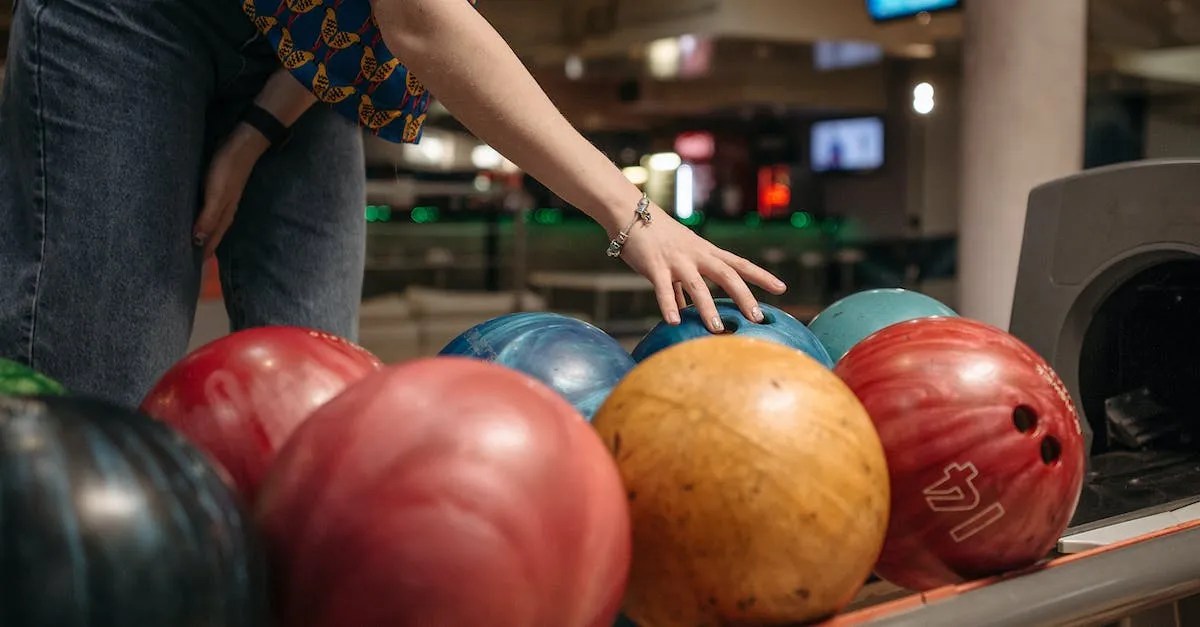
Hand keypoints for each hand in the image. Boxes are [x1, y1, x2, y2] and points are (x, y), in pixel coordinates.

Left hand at [193, 124, 269, 257]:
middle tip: (184, 261)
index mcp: (224, 216)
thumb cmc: (228, 170)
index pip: (212, 241)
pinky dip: (200, 220)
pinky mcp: (217, 191)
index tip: (188, 270)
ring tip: (187, 244)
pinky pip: (207, 212)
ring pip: (210, 225)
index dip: (202, 255)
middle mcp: (223, 212)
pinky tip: (194, 219)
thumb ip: (207, 217)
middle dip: (201, 248)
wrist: (242, 146)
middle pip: (211, 236)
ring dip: (201, 235)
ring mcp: (221, 201)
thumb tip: (197, 242)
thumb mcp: (216, 194)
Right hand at [616, 203, 786, 332]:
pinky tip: (673, 322)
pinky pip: (663, 287)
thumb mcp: (680, 257)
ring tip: (717, 329)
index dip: (761, 276)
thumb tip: (686, 311)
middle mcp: (697, 255)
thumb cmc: (657, 237)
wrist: (631, 213)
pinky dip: (668, 305)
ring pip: (697, 285)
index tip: (781, 288)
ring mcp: (677, 260)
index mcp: (706, 252)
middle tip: (758, 318)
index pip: (740, 264)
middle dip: (744, 296)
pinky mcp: (655, 265)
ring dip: (708, 308)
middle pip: (727, 275)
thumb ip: (683, 286)